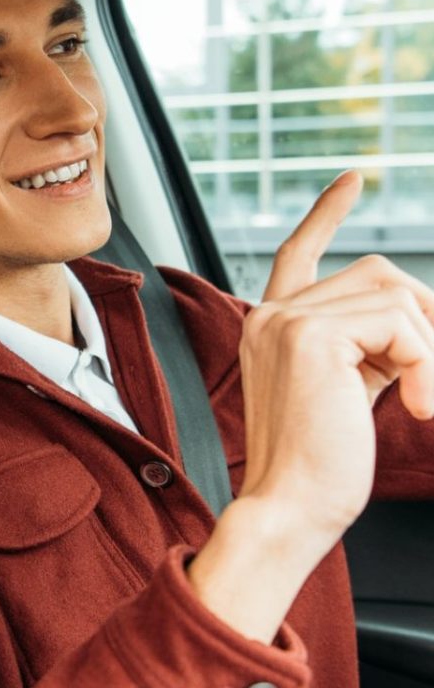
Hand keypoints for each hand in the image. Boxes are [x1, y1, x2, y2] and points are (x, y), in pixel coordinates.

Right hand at [189, 171, 433, 640]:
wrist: (290, 508)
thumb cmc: (318, 468)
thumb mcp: (347, 391)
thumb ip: (367, 347)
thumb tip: (419, 316)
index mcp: (270, 326)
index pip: (298, 253)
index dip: (327, 214)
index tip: (353, 178)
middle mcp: (270, 313)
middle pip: (378, 275)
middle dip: (425, 319)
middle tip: (432, 382)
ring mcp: (285, 319)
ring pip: (395, 294)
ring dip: (428, 348)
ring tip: (423, 401)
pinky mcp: (311, 336)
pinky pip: (402, 325)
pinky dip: (428, 365)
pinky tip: (419, 407)